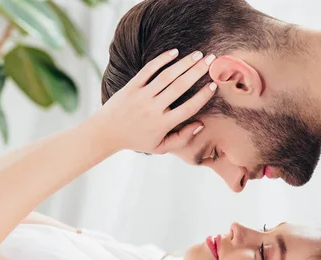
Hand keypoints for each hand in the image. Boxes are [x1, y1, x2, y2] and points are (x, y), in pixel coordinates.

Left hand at [92, 49, 216, 153]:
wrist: (107, 132)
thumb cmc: (137, 140)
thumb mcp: (160, 147)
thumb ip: (182, 138)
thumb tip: (201, 124)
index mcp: (162, 124)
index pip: (188, 108)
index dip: (202, 96)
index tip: (214, 85)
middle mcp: (153, 108)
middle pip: (180, 87)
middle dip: (197, 72)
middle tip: (210, 60)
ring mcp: (142, 96)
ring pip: (166, 76)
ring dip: (184, 63)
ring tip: (198, 55)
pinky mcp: (132, 86)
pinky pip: (148, 70)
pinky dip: (162, 59)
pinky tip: (175, 52)